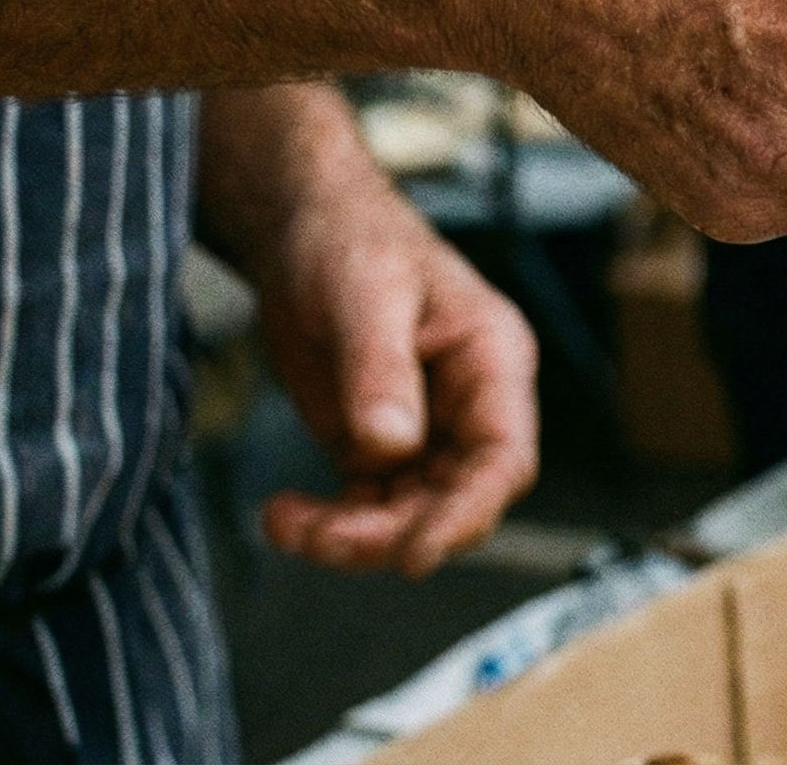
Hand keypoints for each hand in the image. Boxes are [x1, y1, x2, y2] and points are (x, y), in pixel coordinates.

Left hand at [249, 184, 537, 578]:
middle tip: (322, 538)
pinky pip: (367, 506)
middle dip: (392, 532)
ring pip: (409, 515)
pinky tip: (283, 515)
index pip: (503, 459)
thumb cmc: (349, 242)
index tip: (414, 556)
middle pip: (456, 500)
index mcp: (493, 362)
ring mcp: (425, 429)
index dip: (467, 514)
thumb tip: (391, 448)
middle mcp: (469, 405)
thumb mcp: (365, 296)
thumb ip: (380, 371)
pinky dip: (327, 525)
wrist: (299, 229)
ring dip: (350, 536)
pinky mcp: (376, 444)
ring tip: (285, 523)